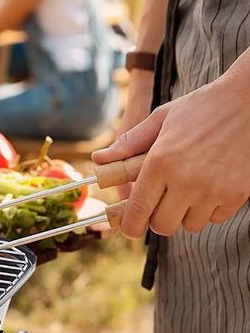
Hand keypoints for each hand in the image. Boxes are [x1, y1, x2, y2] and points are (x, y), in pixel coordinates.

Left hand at [92, 70, 249, 238]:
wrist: (248, 103)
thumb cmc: (200, 108)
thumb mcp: (160, 119)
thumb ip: (128, 143)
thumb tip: (97, 159)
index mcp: (161, 162)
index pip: (139, 209)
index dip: (129, 225)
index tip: (127, 229)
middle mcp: (186, 181)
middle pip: (163, 225)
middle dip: (156, 218)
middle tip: (158, 203)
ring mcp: (214, 191)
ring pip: (189, 225)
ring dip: (183, 214)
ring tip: (185, 189)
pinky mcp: (236, 195)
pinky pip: (215, 218)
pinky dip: (208, 210)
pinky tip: (207, 187)